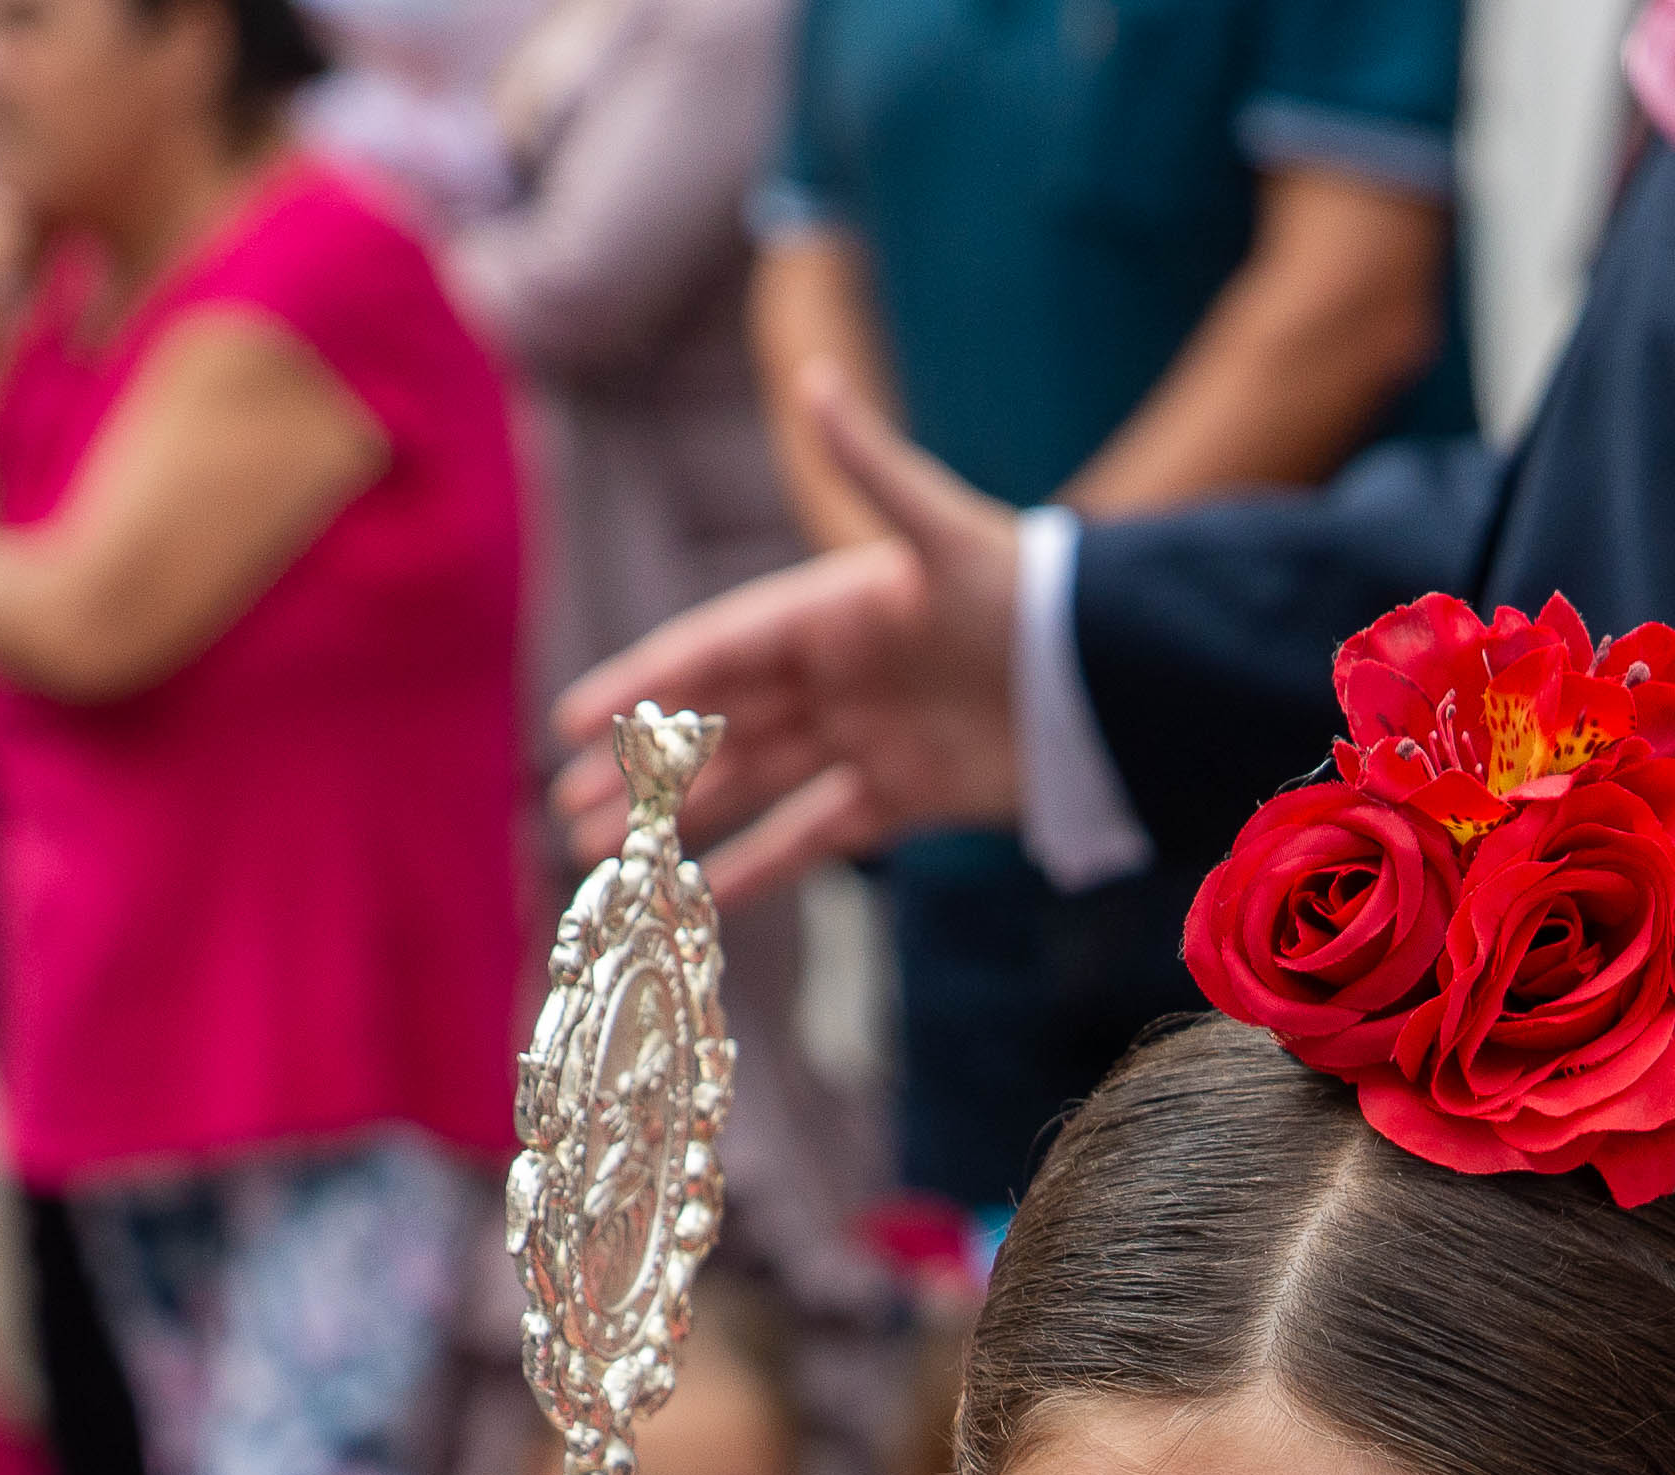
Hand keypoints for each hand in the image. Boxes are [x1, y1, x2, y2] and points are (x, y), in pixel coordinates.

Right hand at [553, 368, 1020, 907]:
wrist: (1108, 667)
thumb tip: (815, 378)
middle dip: (639, 770)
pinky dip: (764, 866)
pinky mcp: (904, 795)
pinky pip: (817, 835)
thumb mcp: (944, 528)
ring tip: (611, 857)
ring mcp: (863, 738)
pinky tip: (707, 896)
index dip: (640, 685)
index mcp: (825, 612)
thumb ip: (872, 464)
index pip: (711, 653)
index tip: (571, 720)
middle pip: (714, 728)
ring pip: (751, 786)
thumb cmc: (1025, 588)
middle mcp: (832, 676)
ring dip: (681, 819)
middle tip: (566, 807)